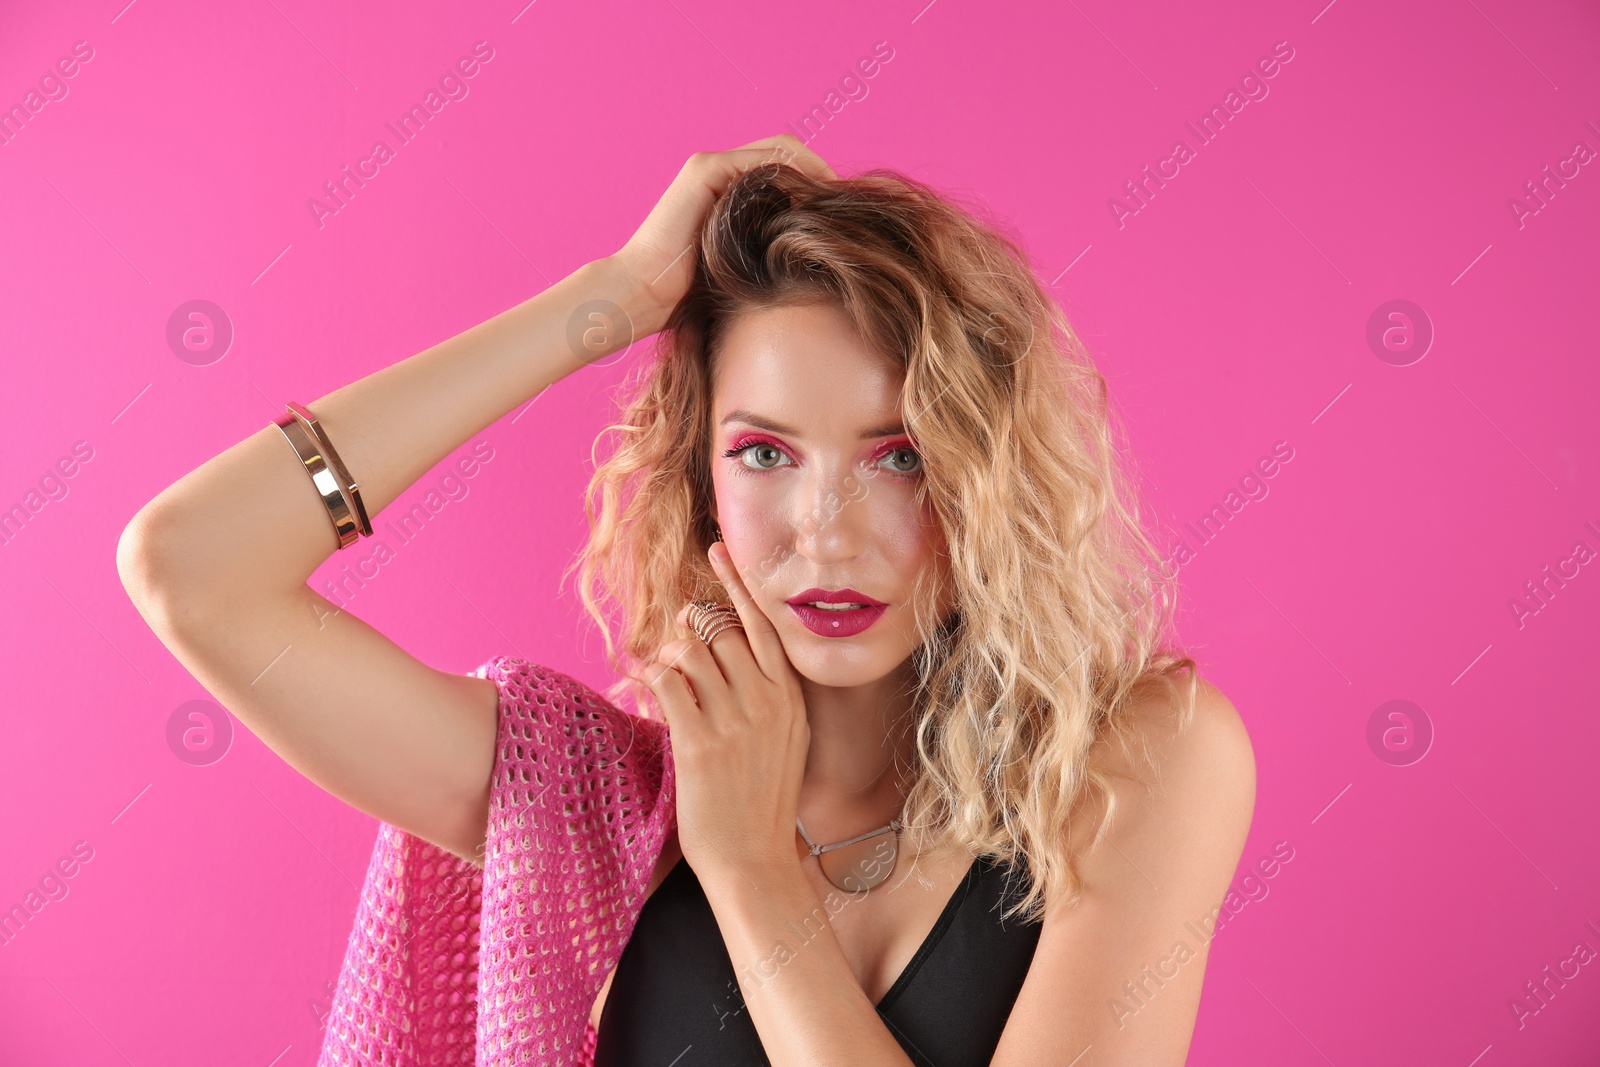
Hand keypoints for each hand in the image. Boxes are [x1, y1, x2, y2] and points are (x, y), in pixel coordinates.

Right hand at [611, 134, 835, 335]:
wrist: (640, 296)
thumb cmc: (685, 297)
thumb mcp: (742, 270)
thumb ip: (768, 251)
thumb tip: (815, 261)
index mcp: (726, 192)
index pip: (784, 170)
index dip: (816, 185)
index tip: (842, 214)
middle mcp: (719, 172)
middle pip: (787, 154)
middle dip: (821, 175)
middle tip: (847, 205)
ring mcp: (710, 167)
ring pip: (781, 151)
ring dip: (814, 172)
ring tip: (837, 202)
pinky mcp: (704, 171)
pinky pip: (765, 160)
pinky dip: (795, 173)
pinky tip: (814, 200)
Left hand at [631, 541, 810, 888]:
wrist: (754, 860)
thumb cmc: (763, 802)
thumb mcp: (785, 741)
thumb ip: (766, 697)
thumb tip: (729, 656)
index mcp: (790, 698)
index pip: (762, 624)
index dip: (736, 583)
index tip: (716, 549)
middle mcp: (766, 702)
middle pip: (720, 632)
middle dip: (690, 626)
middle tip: (677, 637)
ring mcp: (734, 722)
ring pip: (690, 652)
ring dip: (669, 653)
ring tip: (666, 671)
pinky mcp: (698, 743)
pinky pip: (667, 683)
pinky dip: (650, 674)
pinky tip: (645, 680)